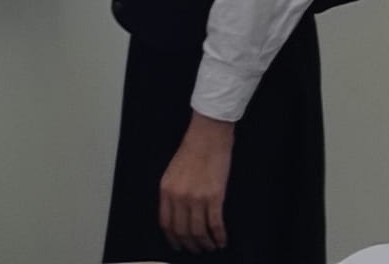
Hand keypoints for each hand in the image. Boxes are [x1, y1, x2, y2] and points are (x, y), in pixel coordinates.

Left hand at [159, 112, 233, 254]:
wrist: (207, 138)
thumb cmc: (191, 152)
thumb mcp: (172, 173)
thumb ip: (172, 194)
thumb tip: (177, 217)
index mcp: (165, 190)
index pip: (166, 223)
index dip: (172, 239)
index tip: (178, 246)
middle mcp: (179, 196)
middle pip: (182, 231)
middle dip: (190, 245)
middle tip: (197, 250)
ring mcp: (196, 198)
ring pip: (199, 232)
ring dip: (206, 244)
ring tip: (211, 247)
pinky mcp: (214, 197)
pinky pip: (216, 225)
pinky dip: (219, 237)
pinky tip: (222, 241)